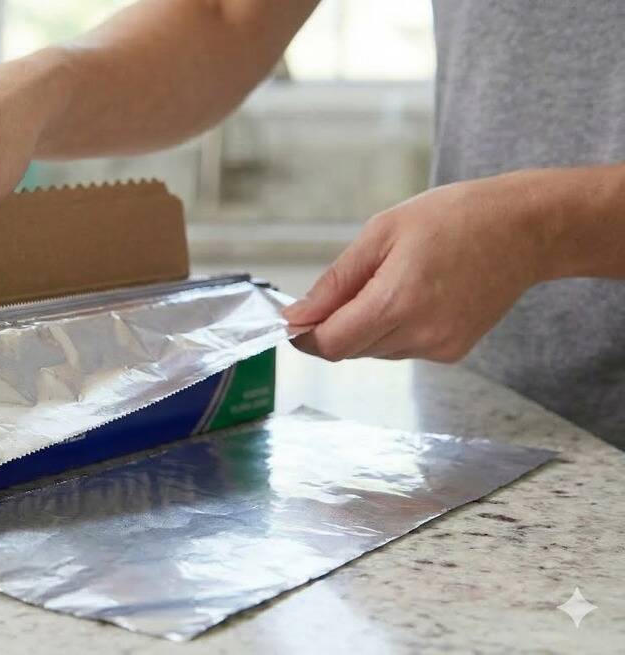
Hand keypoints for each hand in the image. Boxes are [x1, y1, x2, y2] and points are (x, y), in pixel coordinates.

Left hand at [283, 172, 553, 362]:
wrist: (527, 228)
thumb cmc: (455, 217)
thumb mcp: (382, 233)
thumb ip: (335, 282)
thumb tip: (297, 316)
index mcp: (397, 302)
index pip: (331, 344)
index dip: (305, 336)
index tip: (293, 319)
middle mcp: (420, 334)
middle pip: (350, 349)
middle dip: (334, 325)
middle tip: (348, 285)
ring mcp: (440, 347)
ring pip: (375, 351)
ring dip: (365, 326)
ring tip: (390, 281)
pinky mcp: (454, 351)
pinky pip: (402, 348)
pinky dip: (393, 328)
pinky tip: (414, 294)